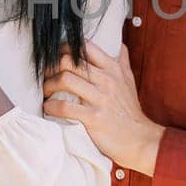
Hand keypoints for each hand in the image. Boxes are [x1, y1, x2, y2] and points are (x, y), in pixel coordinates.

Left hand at [42, 41, 162, 175]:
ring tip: (46, 92)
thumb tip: (118, 45)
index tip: (56, 58)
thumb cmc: (129, 110)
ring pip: (65, 79)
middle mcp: (106, 80)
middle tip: (46, 76)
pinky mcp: (93, 118)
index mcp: (113, 69)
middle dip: (52, 67)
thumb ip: (122, 62)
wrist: (139, 139)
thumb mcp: (129, 81)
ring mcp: (100, 99)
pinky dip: (51, 106)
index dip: (65, 48)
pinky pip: (64, 106)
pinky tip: (49, 108)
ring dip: (49, 85)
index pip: (84, 47)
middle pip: (69, 61)